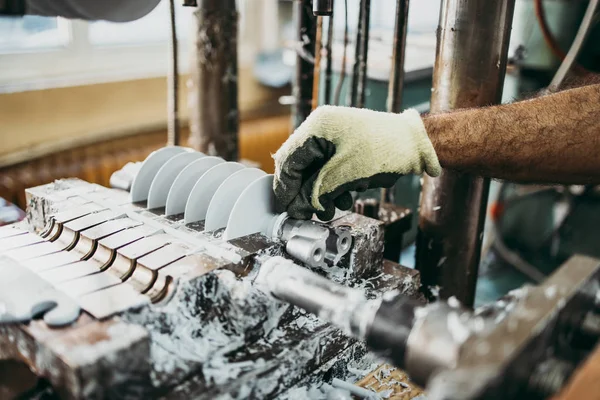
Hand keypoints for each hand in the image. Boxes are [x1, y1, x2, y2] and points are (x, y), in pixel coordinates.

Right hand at [273, 106, 440, 219]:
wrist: (419, 145)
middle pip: (301, 167)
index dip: (286, 188)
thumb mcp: (347, 174)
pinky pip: (330, 171)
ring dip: (321, 194)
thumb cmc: (386, 151)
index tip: (288, 209)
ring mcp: (334, 139)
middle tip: (309, 215)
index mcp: (317, 127)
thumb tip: (302, 206)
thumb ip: (319, 190)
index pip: (289, 160)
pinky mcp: (346, 150)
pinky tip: (345, 198)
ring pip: (315, 172)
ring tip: (331, 210)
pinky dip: (334, 188)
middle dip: (305, 193)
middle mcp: (322, 130)